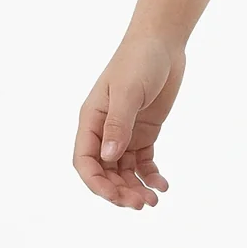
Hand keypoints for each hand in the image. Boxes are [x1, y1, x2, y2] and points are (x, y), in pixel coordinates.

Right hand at [74, 31, 183, 208]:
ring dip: (135, 188)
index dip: (96, 183)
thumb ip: (118, 124)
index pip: (84, 161)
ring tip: (154, 200)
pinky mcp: (144, 133)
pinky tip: (163, 185)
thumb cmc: (139, 60)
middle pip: (105, 172)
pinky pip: (143, 162)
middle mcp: (104, 130)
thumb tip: (109, 156)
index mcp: (91, 120)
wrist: (162, 43)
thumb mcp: (128, 92)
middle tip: (141, 204)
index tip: (115, 197)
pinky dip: (150, 176)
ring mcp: (124, 133)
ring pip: (124, 171)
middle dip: (119, 191)